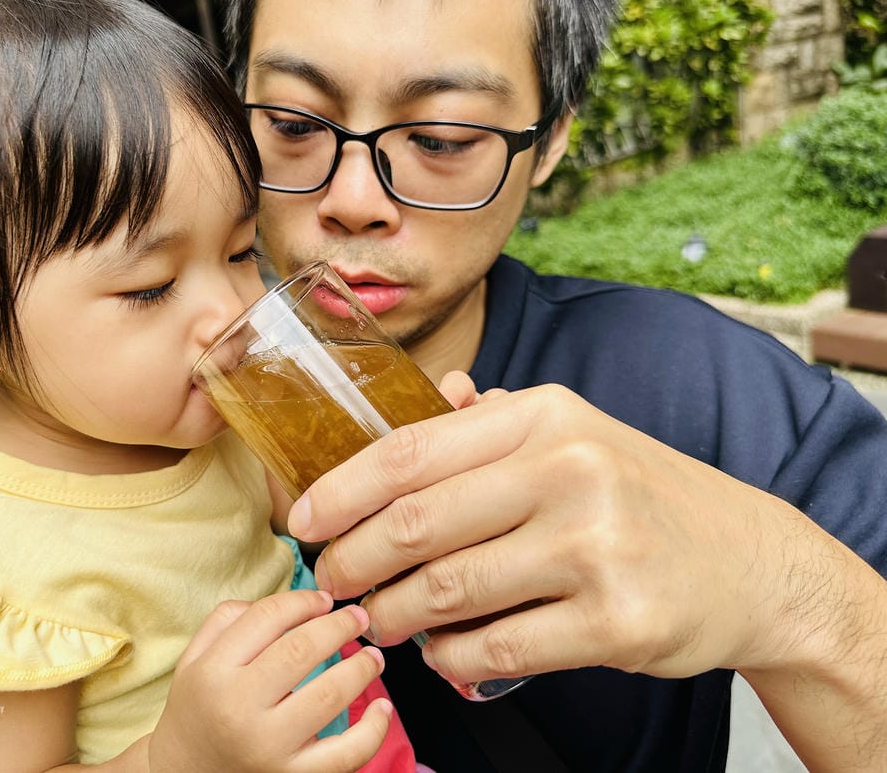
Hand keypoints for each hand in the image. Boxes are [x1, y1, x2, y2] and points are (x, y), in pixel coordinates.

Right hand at [147, 589, 392, 771]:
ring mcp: (268, 747)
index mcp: (213, 672)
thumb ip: (228, 620)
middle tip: (359, 618)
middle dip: (340, 626)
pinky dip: (374, 730)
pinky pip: (347, 754)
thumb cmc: (196, 712)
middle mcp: (239, 708)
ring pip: (330, 694)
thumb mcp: (193, 660)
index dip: (303, 601)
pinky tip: (382, 710)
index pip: (267, 618)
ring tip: (373, 657)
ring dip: (361, 669)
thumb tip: (288, 603)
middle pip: (302, 649)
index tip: (324, 599)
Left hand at [287, 383, 815, 687]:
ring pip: (447, 591)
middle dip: (352, 560)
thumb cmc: (637, 495)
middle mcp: (569, 471)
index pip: (410, 450)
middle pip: (415, 523)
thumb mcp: (573, 436)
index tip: (303, 521)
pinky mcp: (617, 622)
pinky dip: (450, 658)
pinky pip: (495, 648)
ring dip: (394, 613)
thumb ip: (493, 422)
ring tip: (378, 618)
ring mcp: (596, 548)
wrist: (750, 562)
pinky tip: (440, 652)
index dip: (341, 491)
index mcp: (543, 416)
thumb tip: (429, 395)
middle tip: (330, 582)